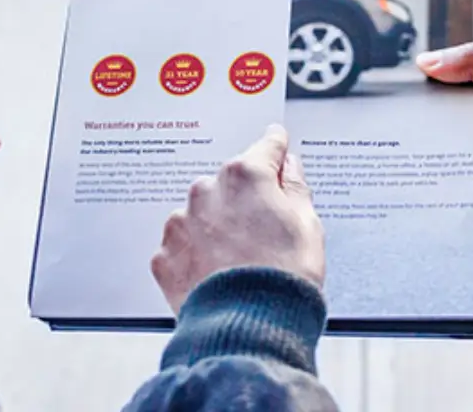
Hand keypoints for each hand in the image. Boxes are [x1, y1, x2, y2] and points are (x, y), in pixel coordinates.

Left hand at [152, 124, 324, 314]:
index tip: (277, 144)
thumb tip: (288, 167)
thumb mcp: (307, 226)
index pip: (265, 147)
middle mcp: (206, 190)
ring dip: (216, 227)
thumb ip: (295, 187)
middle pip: (229, 183)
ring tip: (238, 260)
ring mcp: (180, 222)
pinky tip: (216, 273)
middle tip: (263, 230)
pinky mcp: (164, 255)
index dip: (276, 149)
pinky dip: (196, 255)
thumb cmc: (284, 277)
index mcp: (245, 176)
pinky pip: (183, 245)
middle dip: (244, 199)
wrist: (248, 329)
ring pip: (202, 214)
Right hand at [416, 44, 472, 202]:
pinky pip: (462, 154)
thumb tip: (428, 60)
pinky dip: (449, 153)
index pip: (464, 60)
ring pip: (454, 125)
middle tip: (403, 97)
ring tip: (407, 125)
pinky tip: (427, 151)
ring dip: (439, 127)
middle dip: (435, 97)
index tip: (410, 66)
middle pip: (454, 93)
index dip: (440, 62)